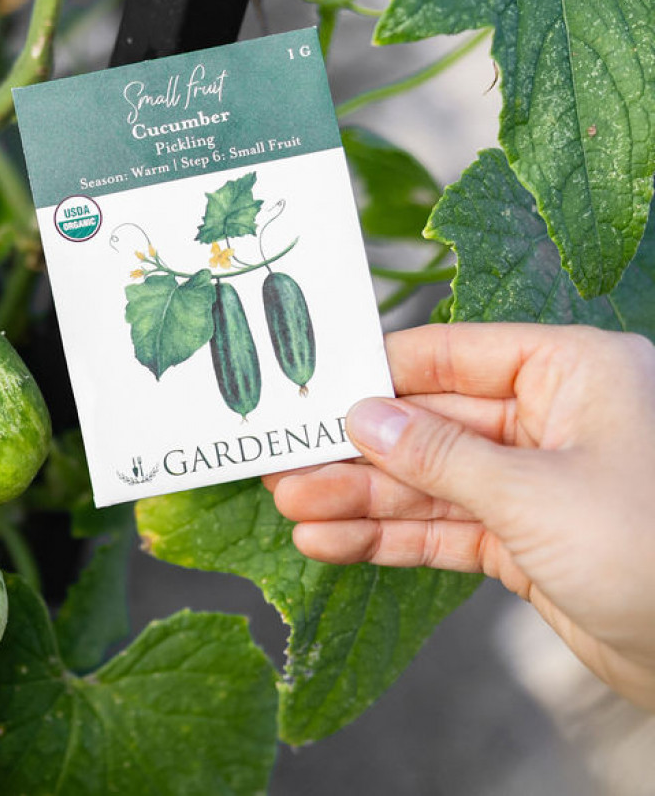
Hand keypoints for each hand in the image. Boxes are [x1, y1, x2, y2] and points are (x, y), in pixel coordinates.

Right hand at [263, 322, 654, 710]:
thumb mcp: (533, 492)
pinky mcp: (532, 543)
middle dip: (358, 449)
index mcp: (573, 373)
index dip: (379, 373)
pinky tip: (333, 542)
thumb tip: (361, 417)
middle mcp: (556, 420)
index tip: (312, 387)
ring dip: (363, 499)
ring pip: (433, 481)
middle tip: (285, 461)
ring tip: (293, 508)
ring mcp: (541, 484)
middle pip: (433, 423)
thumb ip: (438, 454)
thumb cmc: (652, 547)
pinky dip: (393, 539)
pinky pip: (448, 528)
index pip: (454, 355)